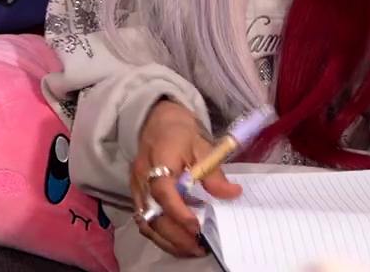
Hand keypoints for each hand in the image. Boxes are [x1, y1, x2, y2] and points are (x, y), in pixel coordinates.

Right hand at [129, 100, 239, 258]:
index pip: (162, 189)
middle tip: (200, 247)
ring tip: (192, 249)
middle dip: (176, 235)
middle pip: (152, 213)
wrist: (157, 121)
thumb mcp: (203, 147)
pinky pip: (145, 221)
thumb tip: (233, 194)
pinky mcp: (136, 195)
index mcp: (159, 157)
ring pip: (146, 222)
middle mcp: (142, 176)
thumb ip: (215, 173)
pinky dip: (161, 236)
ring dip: (168, 240)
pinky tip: (179, 241)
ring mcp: (136, 187)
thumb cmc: (181, 133)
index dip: (178, 211)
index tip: (197, 227)